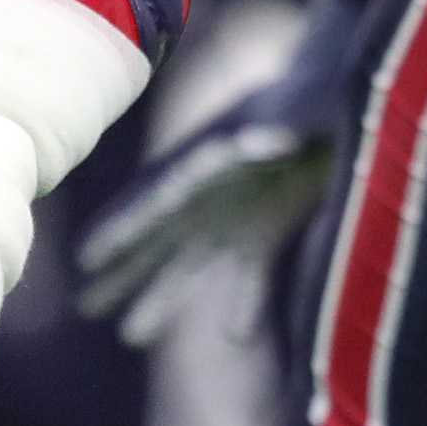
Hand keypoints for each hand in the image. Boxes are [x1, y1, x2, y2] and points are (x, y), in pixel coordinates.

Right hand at [76, 0, 354, 344]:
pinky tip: (233, 339)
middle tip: (85, 305)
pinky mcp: (266, 228)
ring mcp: (234, 214)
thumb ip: (284, 119)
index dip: (119, 229)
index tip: (84, 257)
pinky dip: (242, 305)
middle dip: (121, 271)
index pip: (154, 201)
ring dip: (162, 299)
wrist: (342, 86)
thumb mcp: (300, 100)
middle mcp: (210, 193)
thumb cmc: (318, 86)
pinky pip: (248, 275)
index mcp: (208, 161)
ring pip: (187, 264)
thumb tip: (272, 142)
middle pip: (155, 239)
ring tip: (129, 335)